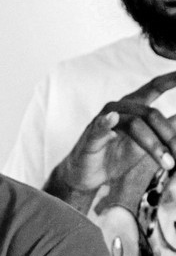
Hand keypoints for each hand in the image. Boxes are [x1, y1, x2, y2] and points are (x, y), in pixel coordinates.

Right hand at [48, 71, 175, 208]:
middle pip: (150, 113)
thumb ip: (164, 130)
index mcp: (132, 108)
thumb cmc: (115, 157)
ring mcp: (102, 122)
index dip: (169, 79)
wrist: (87, 175)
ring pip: (133, 124)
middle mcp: (118, 109)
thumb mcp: (145, 143)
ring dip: (153, 144)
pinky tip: (112, 120)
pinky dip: (105, 124)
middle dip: (169, 136)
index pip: (153, 88)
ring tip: (166, 162)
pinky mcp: (90, 137)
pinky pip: (99, 128)